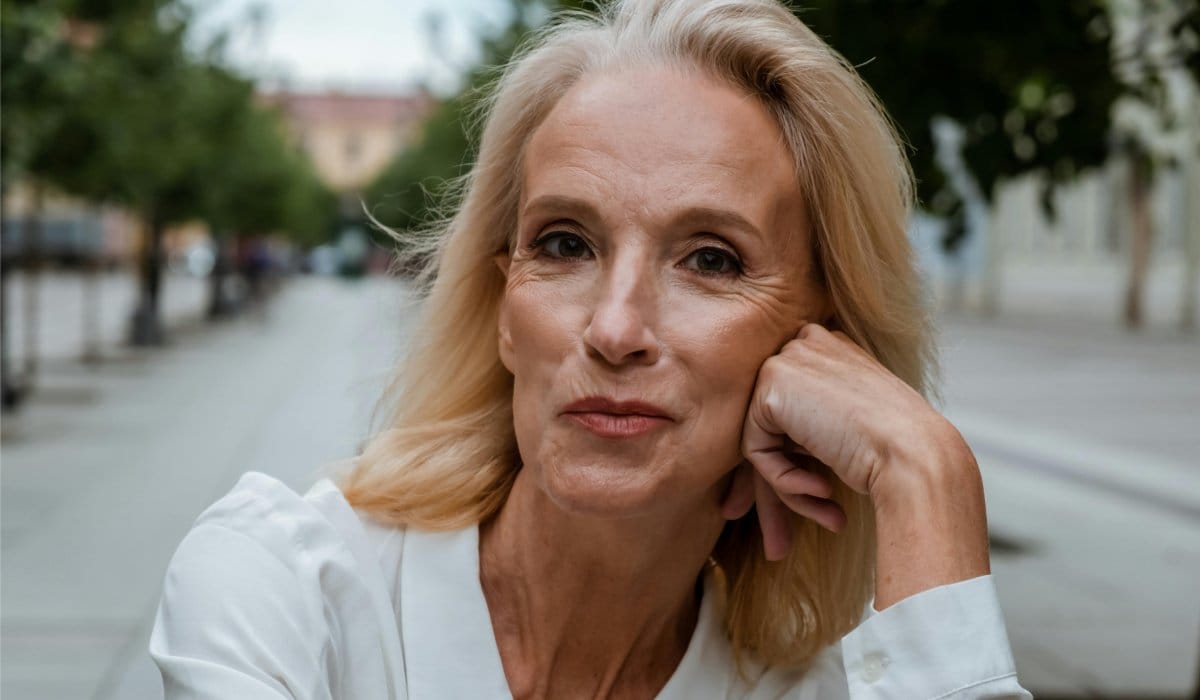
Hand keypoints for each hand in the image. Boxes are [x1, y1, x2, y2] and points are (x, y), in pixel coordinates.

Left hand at [720, 322, 966, 560]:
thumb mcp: (847, 434)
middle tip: (777, 546)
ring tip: (825, 518)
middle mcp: (807, 345)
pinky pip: (756, 449)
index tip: (803, 507)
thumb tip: (750, 480)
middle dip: (775, 487)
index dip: (790, 464)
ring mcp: (788, 360)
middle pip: (771, 426)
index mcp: (831, 350)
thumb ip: (806, 436)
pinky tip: (824, 491)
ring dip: (786, 491)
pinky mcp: (772, 385)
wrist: (918, 456)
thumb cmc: (898, 455)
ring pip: (761, 440)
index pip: (791, 409)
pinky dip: (783, 481)